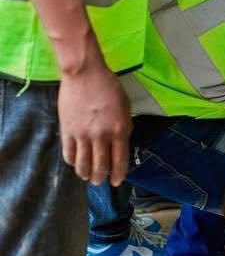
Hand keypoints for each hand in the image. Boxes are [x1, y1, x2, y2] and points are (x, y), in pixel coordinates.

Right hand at [58, 63, 131, 186]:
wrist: (85, 74)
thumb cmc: (108, 87)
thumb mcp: (125, 107)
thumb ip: (124, 127)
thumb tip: (120, 145)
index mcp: (119, 130)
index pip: (120, 161)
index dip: (118, 175)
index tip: (116, 182)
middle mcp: (102, 136)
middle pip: (100, 167)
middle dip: (100, 178)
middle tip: (99, 181)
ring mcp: (83, 135)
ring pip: (83, 165)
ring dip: (86, 174)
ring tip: (87, 176)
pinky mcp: (67, 131)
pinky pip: (68, 154)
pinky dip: (72, 162)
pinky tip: (74, 162)